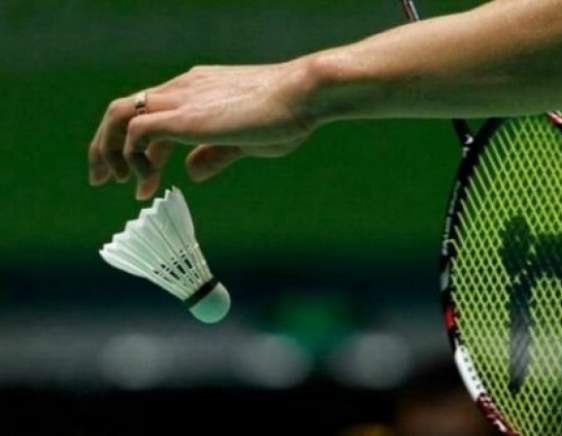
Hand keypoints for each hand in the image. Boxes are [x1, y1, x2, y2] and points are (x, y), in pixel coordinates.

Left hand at [88, 60, 318, 199]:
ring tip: (113, 183)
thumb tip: (190, 173)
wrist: (304, 93)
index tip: (142, 181)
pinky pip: (136, 130)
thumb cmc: (286, 115)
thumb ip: (215, 154)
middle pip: (124, 111)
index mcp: (197, 91)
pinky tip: (145, 181)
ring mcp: (181, 99)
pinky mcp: (184, 116)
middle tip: (104, 181)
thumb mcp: (245, 141)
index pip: (152, 115)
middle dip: (106, 146)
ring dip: (109, 150)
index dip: (140, 150)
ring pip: (119, 115)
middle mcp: (182, 89)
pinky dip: (131, 156)